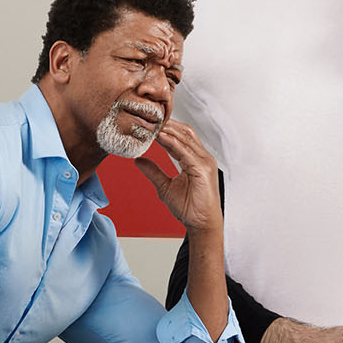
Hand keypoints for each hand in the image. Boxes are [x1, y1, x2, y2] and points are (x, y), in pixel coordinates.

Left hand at [133, 120, 222, 234]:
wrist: (201, 224)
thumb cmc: (189, 207)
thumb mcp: (165, 186)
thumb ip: (153, 172)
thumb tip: (138, 160)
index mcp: (196, 159)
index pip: (181, 138)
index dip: (166, 130)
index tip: (149, 125)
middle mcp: (202, 157)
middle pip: (185, 133)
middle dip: (168, 125)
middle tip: (149, 119)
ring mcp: (204, 162)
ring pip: (185, 139)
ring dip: (168, 130)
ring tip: (152, 124)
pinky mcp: (202, 169)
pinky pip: (185, 152)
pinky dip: (173, 143)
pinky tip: (161, 137)